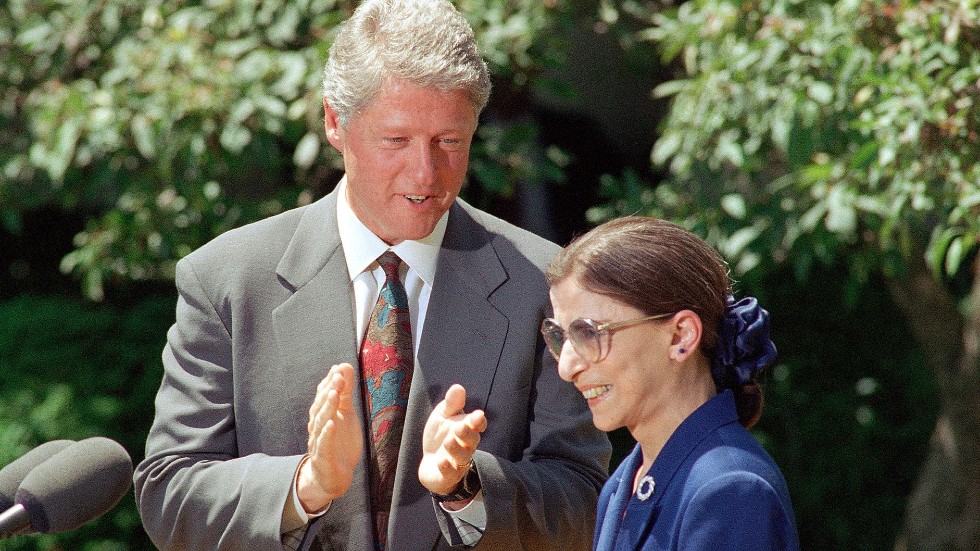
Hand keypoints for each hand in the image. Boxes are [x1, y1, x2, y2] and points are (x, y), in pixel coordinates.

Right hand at [297, 363, 362, 512]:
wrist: (333, 477)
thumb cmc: (339, 443)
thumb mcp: (346, 414)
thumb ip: (345, 392)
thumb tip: (344, 366)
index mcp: (323, 415)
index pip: (323, 396)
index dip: (330, 382)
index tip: (339, 368)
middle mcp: (318, 426)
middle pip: (321, 407)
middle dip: (329, 391)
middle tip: (338, 377)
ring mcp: (318, 442)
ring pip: (320, 423)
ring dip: (327, 408)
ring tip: (334, 394)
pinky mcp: (322, 458)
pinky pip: (323, 445)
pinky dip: (327, 434)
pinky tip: (332, 424)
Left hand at [418, 384, 486, 498]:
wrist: (430, 463)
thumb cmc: (440, 436)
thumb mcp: (442, 416)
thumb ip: (451, 404)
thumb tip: (458, 387)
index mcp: (467, 428)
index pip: (478, 425)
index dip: (478, 421)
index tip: (477, 415)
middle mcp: (466, 445)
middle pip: (472, 440)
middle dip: (467, 433)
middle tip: (460, 427)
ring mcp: (458, 461)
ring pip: (463, 456)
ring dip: (457, 449)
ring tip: (449, 441)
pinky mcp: (448, 475)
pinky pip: (451, 473)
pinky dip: (447, 467)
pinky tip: (441, 461)